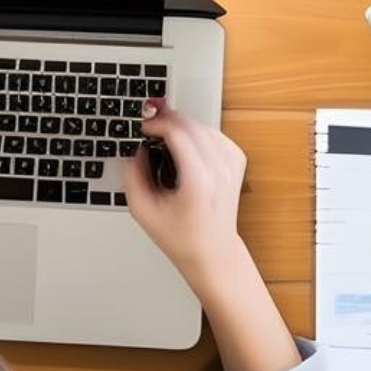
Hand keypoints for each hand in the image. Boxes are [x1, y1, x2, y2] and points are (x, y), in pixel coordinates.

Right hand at [125, 99, 249, 278]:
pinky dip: (199, 133)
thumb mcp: (143, 211)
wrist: (212, 251)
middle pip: (193, 126)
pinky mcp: (237, 162)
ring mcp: (232, 165)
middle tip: (150, 125)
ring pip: (205, 127)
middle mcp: (219, 170)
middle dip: (168, 120)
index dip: (157, 123)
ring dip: (183, 126)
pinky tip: (186, 145)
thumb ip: (133, 177)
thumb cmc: (181, 237)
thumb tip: (133, 149)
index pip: (179, 134)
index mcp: (198, 181)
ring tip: (164, 135)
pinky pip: (216, 135)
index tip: (143, 126)